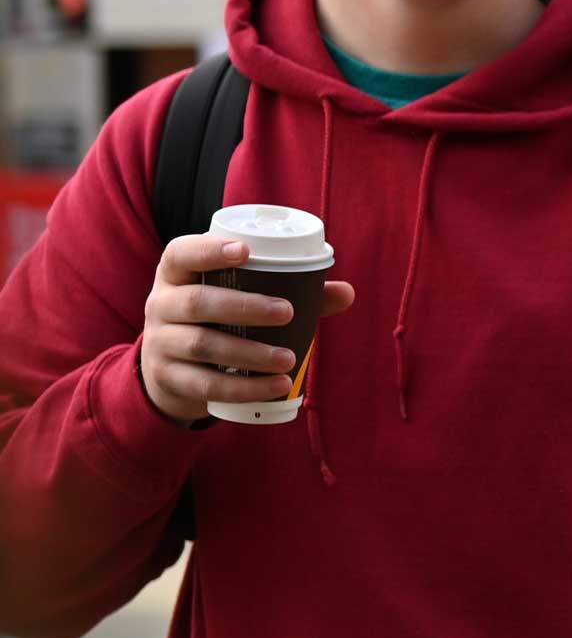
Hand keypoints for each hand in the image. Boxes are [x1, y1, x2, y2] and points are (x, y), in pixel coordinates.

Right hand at [139, 234, 355, 424]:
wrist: (172, 370)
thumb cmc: (217, 320)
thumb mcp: (239, 299)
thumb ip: (292, 293)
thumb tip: (346, 292)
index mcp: (177, 274)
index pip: (182, 253)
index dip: (209, 250)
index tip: (246, 252)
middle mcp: (160, 304)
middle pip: (196, 302)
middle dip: (244, 306)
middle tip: (288, 312)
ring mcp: (160, 342)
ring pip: (202, 345)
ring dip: (250, 352)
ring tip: (290, 358)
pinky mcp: (168, 378)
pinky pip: (205, 384)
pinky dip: (244, 387)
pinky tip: (277, 386)